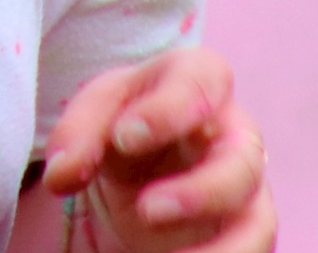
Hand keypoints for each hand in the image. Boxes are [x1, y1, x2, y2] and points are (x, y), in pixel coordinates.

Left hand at [41, 48, 274, 251]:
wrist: (142, 167)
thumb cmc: (125, 124)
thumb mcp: (96, 114)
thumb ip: (77, 136)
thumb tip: (61, 176)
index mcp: (200, 82)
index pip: (202, 81)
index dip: (168, 110)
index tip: (124, 137)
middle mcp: (235, 135)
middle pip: (243, 161)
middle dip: (201, 191)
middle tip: (147, 211)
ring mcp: (246, 188)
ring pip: (256, 221)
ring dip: (221, 250)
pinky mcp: (245, 231)